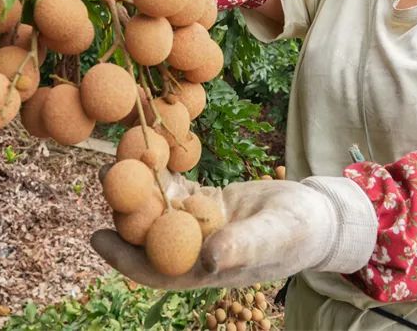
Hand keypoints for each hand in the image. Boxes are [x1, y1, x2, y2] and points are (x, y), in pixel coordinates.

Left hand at [90, 169, 377, 289]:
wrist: (320, 216)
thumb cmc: (302, 232)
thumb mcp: (275, 235)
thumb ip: (244, 246)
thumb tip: (209, 259)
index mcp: (206, 269)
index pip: (156, 269)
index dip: (125, 257)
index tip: (96, 236)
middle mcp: (195, 249)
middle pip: (150, 233)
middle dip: (125, 207)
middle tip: (105, 174)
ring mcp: (200, 225)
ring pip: (160, 207)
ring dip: (140, 184)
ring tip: (120, 154)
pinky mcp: (207, 203)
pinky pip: (179, 188)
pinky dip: (164, 170)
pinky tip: (150, 147)